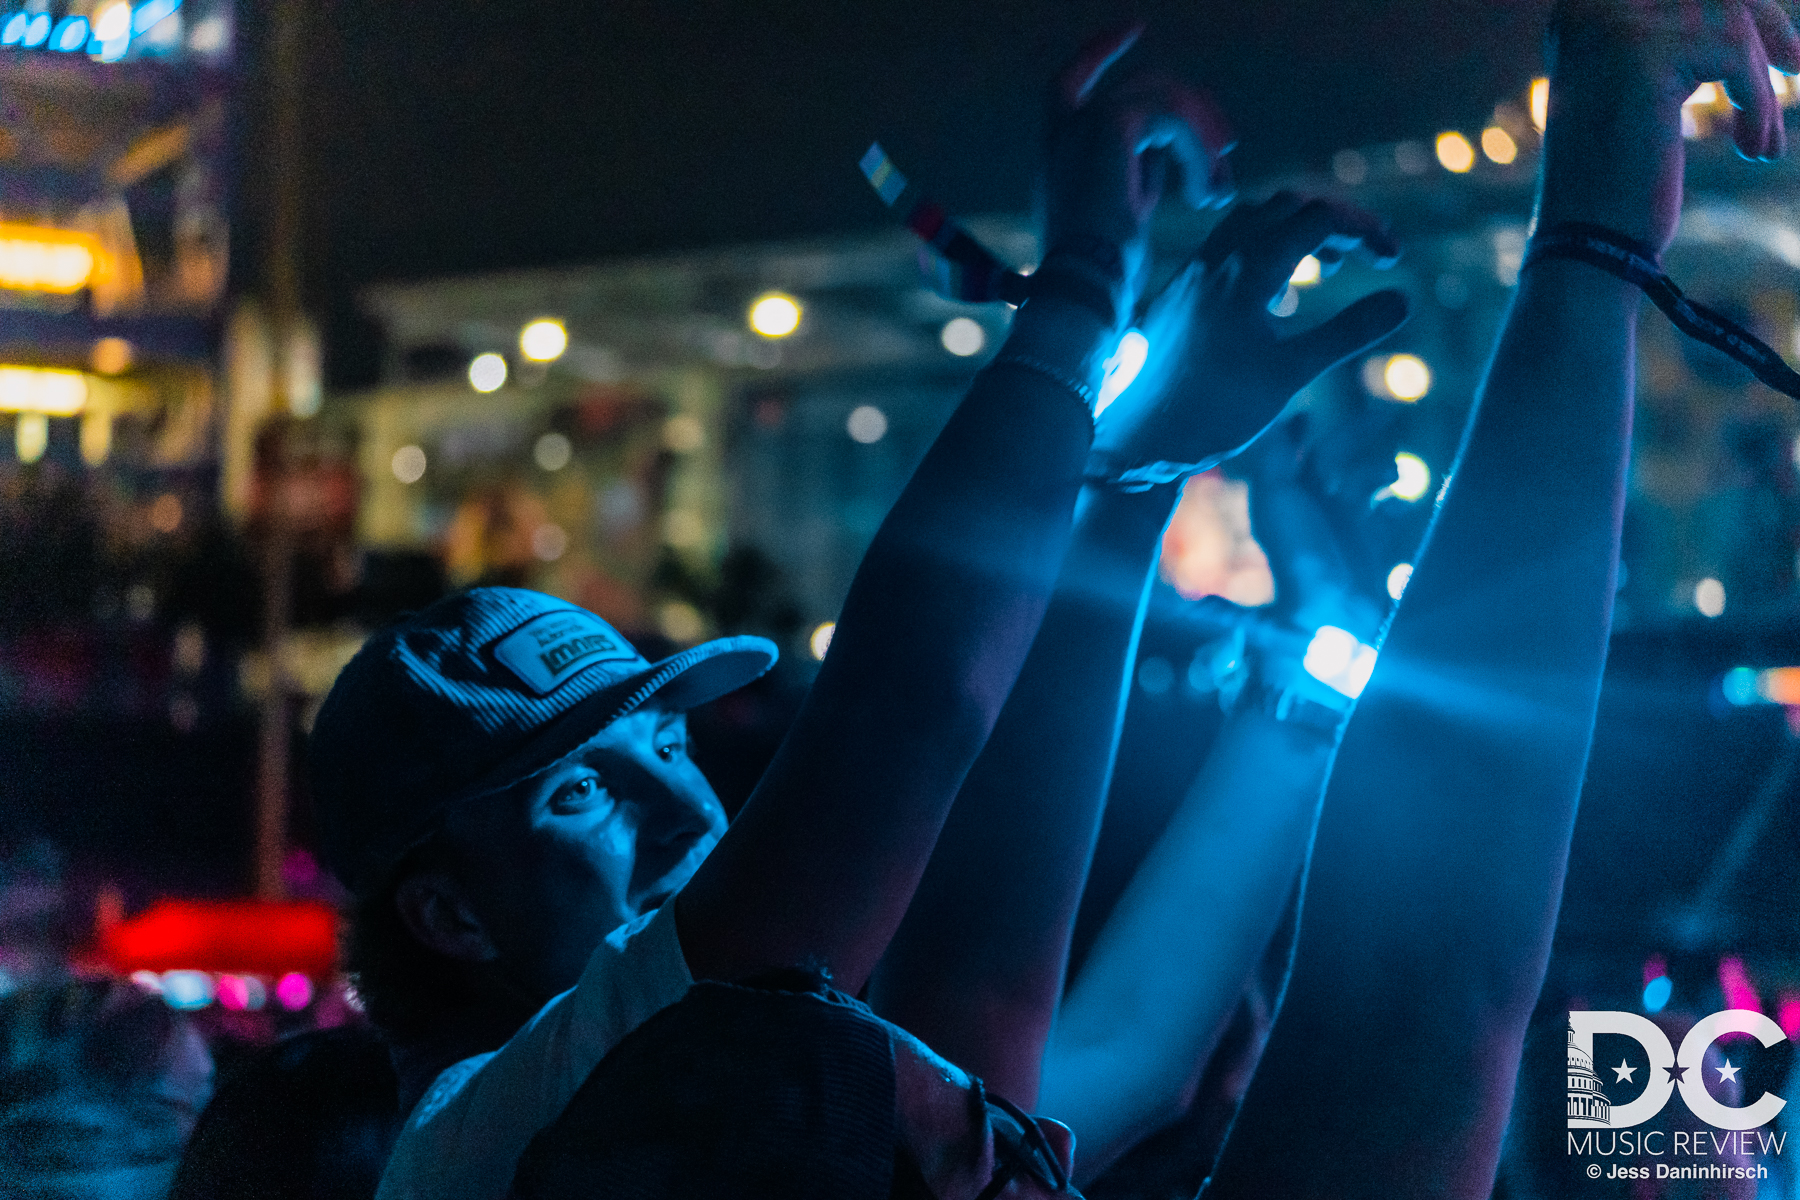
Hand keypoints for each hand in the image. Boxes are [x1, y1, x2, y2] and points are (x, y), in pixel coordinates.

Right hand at [1042, 26, 1235, 313]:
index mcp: (1057, 151)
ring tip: (1216, 190)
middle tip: (1225, 149)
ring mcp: (1083, 127)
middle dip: (1193, 111)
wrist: (1082, 292)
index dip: (1100, 50)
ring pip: (1165, 98)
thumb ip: (1139, 173)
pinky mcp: (1110, 129)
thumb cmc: (1103, 276)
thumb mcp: (1122, 213)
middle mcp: (1063, 132)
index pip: (1070, 79)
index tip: (1134, 28)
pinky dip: (1198, 154)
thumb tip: (1175, 156)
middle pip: (1141, 85)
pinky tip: (1205, 195)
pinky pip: (1172, 118)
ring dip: (1202, 141)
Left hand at [1091, 193, 1407, 482]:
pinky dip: (1262, 247)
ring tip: (1323, 266)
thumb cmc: (1216, 409)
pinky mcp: (1179, 290)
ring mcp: (1193, 271)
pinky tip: (1274, 292)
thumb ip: (1347, 332)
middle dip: (1332, 221)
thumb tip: (1402, 300)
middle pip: (1286, 205)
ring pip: (1251, 219)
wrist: (1143, 436)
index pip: (1319, 217)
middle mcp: (1216, 258)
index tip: (1392, 259)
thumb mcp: (1291, 372)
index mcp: (1248, 269)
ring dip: (1294, 229)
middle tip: (1362, 257)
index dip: (1363, 230)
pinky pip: (1224, 245)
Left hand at [1236, 409, 1398, 644]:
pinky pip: (1388, 517)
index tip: (1327, 409)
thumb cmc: (1299, 553)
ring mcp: (1344, 528)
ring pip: (1366, 484)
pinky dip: (1397, 505)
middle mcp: (1315, 508)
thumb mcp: (1278, 500)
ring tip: (1396, 472)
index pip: (1305, 452)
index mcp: (1290, 495)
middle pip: (1340, 461)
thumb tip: (1289, 420)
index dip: (1314, 430)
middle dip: (1361, 437)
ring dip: (1381, 470)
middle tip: (1391, 413)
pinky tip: (1404, 504)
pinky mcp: (1370, 548)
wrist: (1328, 615)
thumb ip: (1279, 459)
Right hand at [1540, 0, 1799, 248]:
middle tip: (1798, 65)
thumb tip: (1752, 8)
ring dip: (1759, 86)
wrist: (1588, 247)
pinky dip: (1758, 102)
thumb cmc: (1619, 183)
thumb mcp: (1643, 93)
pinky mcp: (1642, 53)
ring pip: (1731, 23)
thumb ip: (1679, 42)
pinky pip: (1735, 54)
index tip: (1784, 53)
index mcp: (1579, 11)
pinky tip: (1754, 148)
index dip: (1743, 14)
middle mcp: (1588, 7)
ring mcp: (1612, 26)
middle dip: (1764, 29)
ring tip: (1761, 142)